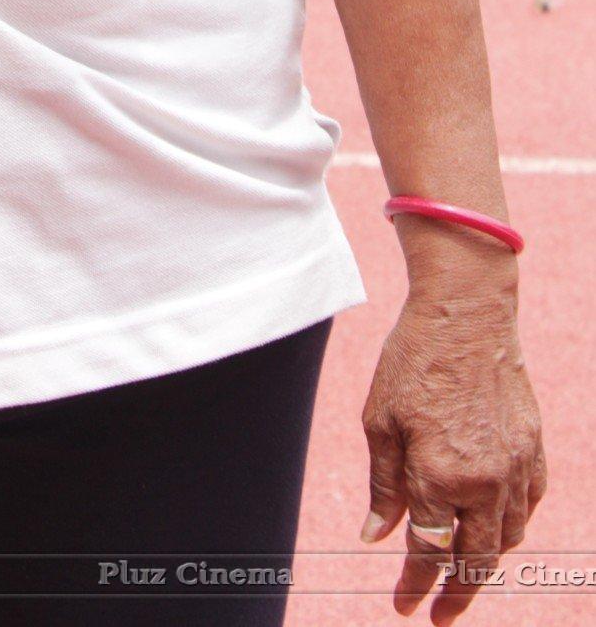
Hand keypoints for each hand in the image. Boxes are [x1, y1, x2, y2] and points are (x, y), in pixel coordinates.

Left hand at [358, 282, 545, 622]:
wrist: (466, 312)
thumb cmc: (413, 359)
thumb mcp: (379, 419)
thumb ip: (382, 485)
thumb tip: (375, 539)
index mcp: (436, 475)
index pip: (428, 553)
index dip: (415, 586)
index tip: (404, 608)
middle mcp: (483, 481)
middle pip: (474, 560)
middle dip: (456, 595)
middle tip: (439, 615)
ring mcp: (515, 466)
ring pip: (507, 539)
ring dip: (485, 564)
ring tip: (463, 575)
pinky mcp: (534, 449)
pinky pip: (528, 506)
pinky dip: (511, 526)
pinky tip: (494, 528)